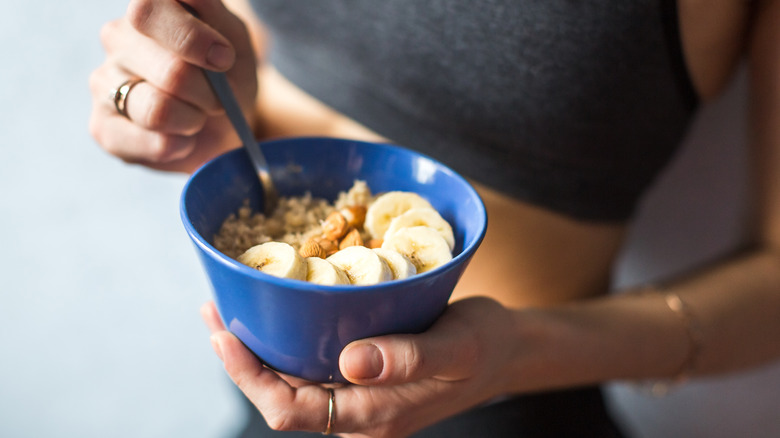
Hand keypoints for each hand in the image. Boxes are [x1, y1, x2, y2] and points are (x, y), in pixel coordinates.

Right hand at [89, 0, 257, 171]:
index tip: (223, 59)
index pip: (149, 9)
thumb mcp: (236, 41)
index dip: (192, 39)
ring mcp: (104, 81)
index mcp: (149, 9)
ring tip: (196, 117)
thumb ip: (214, 15)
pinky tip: (181, 138)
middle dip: (210, 94)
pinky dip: (179, 145)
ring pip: (158, 109)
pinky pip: (149, 143)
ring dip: (193, 120)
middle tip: (217, 99)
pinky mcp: (103, 127)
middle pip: (171, 72)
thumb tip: (190, 0)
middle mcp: (118, 38)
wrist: (225, 125)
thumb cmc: (228, 77)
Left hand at [201, 297, 519, 437]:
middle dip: (241, 358)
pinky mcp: (363, 374)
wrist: (505, 352)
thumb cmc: (486, 349)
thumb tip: (353, 362)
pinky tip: (278, 311)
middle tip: (216, 309)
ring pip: (292, 379)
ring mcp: (358, 394)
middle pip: (280, 396)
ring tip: (233, 305)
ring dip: (259, 347)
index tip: (226, 335)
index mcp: (373, 416)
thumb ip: (408, 359)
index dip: (250, 377)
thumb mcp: (456, 349)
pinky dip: (288, 338)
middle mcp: (357, 412)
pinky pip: (313, 363)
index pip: (293, 410)